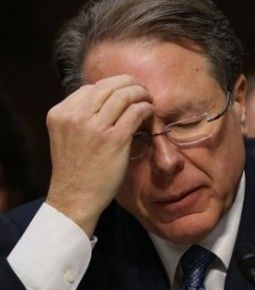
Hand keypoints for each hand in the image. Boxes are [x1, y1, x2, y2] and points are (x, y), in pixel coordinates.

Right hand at [46, 74, 153, 236]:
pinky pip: (135, 112)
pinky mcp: (114, 139)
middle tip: (141, 90)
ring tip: (148, 99)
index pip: (89, 88)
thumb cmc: (75, 170)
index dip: (111, 88)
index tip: (123, 94)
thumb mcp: (67, 136)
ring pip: (124, 95)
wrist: (75, 197)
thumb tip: (107, 101)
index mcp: (60, 113)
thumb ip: (79, 118)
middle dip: (129, 83)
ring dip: (140, 93)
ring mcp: (94, 126)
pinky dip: (146, 108)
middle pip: (108, 85)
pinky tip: (150, 113)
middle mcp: (75, 116)